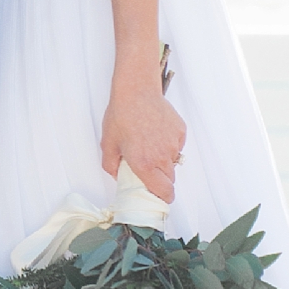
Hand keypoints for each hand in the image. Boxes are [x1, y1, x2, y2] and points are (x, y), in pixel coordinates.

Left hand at [102, 70, 185, 203]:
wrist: (136, 90)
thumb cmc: (121, 115)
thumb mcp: (108, 144)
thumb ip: (111, 166)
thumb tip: (118, 176)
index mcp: (144, 164)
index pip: (164, 191)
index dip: (163, 197)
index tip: (160, 197)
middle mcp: (162, 156)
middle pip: (169, 179)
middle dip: (160, 178)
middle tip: (148, 167)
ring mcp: (173, 143)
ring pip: (173, 161)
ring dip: (164, 159)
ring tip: (149, 143)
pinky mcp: (180, 131)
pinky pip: (177, 145)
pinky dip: (169, 143)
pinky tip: (156, 132)